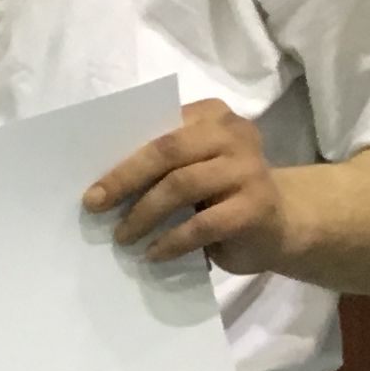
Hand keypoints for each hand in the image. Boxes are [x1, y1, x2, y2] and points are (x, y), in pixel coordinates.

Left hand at [88, 98, 297, 270]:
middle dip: (124, 178)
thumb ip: (162, 163)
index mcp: (212, 116)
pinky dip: (171, 241)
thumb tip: (102, 185)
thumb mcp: (193, 167)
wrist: (281, 225)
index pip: (159, 125)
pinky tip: (153, 254)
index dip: (121, 152)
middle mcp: (233, 134)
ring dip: (143, 214)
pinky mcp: (254, 207)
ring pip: (181, 185)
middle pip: (166, 150)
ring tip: (122, 237)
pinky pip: (201, 225)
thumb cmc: (222, 193)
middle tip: (94, 205)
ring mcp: (248, 169)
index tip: (88, 177)